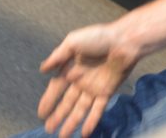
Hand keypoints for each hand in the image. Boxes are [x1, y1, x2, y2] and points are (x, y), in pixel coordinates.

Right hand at [37, 22, 136, 137]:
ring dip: (71, 123)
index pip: (56, 88)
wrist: (125, 40)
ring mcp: (94, 87)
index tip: (41, 114)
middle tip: (48, 129)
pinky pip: (97, 110)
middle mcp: (81, 80)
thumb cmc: (99, 37)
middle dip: (58, 116)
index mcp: (71, 68)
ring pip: (80, 109)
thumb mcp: (73, 41)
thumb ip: (57, 56)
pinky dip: (91, 121)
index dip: (48, 101)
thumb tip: (42, 69)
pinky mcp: (107, 92)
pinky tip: (84, 133)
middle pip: (67, 103)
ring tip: (63, 136)